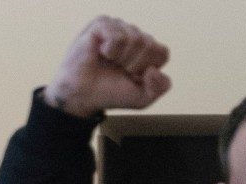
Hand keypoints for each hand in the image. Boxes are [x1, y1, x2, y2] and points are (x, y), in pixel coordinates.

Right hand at [44, 16, 171, 117]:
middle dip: (135, 65)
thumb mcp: (144, 97)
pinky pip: (117, 37)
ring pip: (136, 39)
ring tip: (111, 62)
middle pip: (150, 45)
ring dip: (123, 59)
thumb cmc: (112, 92)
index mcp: (147, 49)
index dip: (149, 70)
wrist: (84, 95)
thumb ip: (161, 86)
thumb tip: (153, 69)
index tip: (134, 76)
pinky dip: (111, 51)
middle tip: (119, 70)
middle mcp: (134, 34)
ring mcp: (118, 27)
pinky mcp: (102, 24)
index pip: (162, 52)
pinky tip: (102, 53)